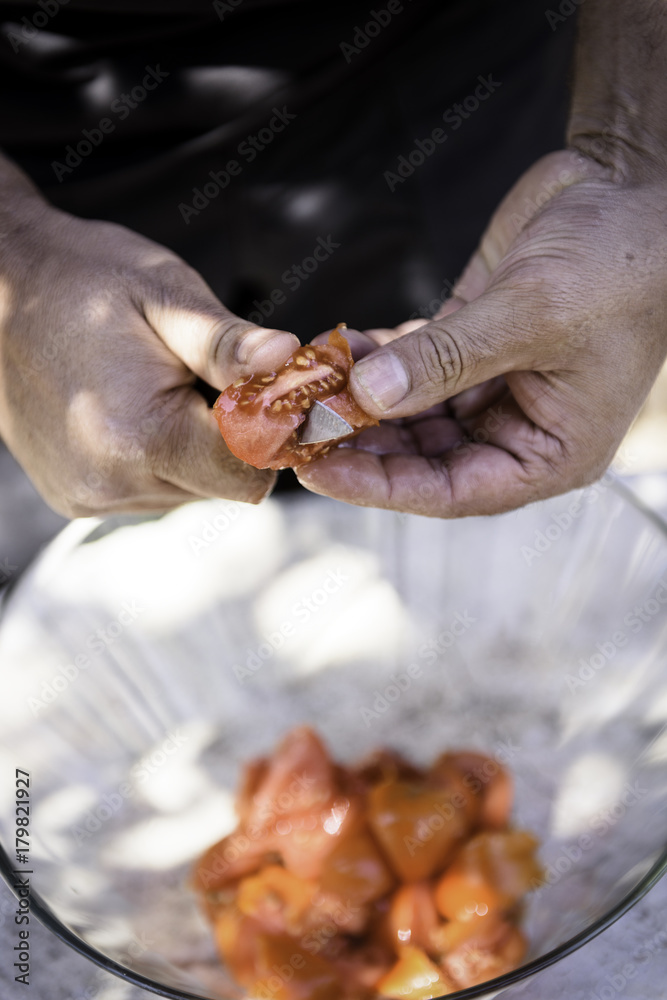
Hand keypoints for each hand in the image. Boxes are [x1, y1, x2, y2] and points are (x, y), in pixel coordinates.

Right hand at [0, 190, 298, 515]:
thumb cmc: (84, 280)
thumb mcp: (165, 294)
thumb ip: (228, 342)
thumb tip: (289, 362)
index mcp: (140, 435)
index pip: (249, 473)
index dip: (272, 434)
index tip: (265, 391)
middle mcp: (112, 480)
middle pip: (222, 486)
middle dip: (232, 438)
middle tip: (206, 379)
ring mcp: (89, 495)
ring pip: (190, 491)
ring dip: (195, 449)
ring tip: (161, 389)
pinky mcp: (75, 497)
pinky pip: (152, 491)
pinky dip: (161, 458)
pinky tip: (136, 410)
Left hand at [297, 150, 666, 515]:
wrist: (631, 190)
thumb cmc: (618, 265)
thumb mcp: (530, 316)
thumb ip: (444, 360)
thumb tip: (366, 396)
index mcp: (550, 452)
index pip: (451, 491)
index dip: (381, 487)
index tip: (317, 471)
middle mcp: (517, 429)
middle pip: (421, 458)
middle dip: (359, 444)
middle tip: (297, 428)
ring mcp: (491, 387)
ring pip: (409, 415)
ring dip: (358, 401)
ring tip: (306, 387)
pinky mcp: (469, 346)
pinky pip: (410, 367)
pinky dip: (374, 359)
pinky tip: (338, 349)